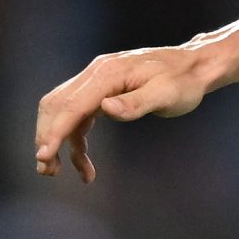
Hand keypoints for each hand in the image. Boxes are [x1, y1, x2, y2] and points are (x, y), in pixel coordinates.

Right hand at [34, 44, 211, 183]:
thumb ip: (136, 103)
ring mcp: (97, 82)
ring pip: (63, 112)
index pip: (72, 105)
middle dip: (47, 138)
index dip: (55, 132)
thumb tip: (105, 109)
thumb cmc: (183, 81)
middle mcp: (96, 74)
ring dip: (57, 141)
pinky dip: (75, 140)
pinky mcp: (102, 93)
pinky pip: (79, 116)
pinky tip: (84, 164)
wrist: (194, 66)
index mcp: (107, 74)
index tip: (44, 156)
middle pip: (57, 107)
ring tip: (56, 172)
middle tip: (47, 171)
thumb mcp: (167, 94)